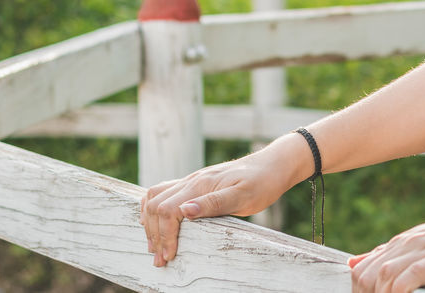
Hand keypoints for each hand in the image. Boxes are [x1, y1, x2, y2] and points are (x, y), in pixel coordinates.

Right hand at [140, 139, 305, 266]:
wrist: (274, 165)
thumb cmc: (263, 182)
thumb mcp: (245, 196)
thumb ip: (215, 203)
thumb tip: (184, 211)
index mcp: (202, 185)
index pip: (168, 210)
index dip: (165, 235)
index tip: (170, 255)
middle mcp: (193, 181)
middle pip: (157, 206)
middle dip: (154, 234)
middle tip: (160, 259)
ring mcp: (193, 181)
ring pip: (155, 197)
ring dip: (150, 222)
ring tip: (155, 246)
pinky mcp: (196, 184)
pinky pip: (165, 192)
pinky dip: (154, 209)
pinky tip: (157, 222)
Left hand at [348, 169, 424, 292]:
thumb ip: (392, 256)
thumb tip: (355, 264)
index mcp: (402, 243)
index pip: (360, 269)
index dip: (362, 290)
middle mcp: (407, 245)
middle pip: (363, 277)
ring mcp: (422, 250)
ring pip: (380, 278)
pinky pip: (406, 280)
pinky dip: (401, 292)